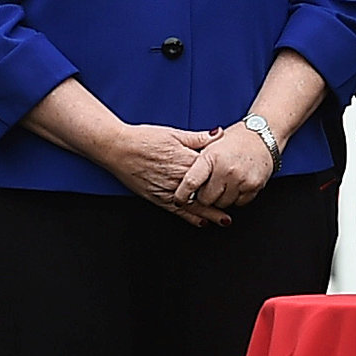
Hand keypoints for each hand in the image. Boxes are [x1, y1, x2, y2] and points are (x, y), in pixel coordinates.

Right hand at [102, 123, 233, 225]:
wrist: (117, 148)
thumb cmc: (143, 139)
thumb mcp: (174, 133)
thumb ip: (198, 138)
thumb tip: (218, 134)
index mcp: (185, 159)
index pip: (211, 171)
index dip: (224, 177)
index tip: (237, 181)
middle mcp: (178, 177)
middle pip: (205, 191)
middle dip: (222, 199)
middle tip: (237, 205)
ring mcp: (167, 189)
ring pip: (193, 205)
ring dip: (210, 213)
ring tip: (225, 220)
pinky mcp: (157, 197)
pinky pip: (177, 211)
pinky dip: (190, 217)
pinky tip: (201, 222)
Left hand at [172, 120, 278, 214]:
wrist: (263, 135)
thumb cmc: (235, 140)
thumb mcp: (212, 144)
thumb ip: (197, 163)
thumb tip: (181, 183)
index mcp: (212, 157)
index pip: (191, 182)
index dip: (182, 195)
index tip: (178, 200)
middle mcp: (226, 169)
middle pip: (206, 199)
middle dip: (204, 196)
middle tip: (208, 186)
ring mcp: (242, 179)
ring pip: (222, 204)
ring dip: (221, 198)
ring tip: (224, 183)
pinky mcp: (254, 187)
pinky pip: (238, 203)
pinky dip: (236, 197)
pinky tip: (237, 184)